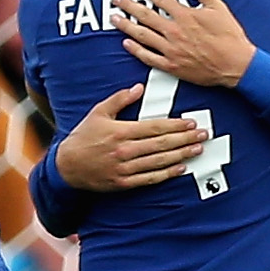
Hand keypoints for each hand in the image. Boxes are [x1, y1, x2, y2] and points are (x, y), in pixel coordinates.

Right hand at [56, 84, 207, 190]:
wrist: (66, 166)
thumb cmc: (83, 138)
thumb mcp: (98, 113)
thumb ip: (119, 99)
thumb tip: (138, 88)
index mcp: (120, 132)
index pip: (155, 127)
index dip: (175, 125)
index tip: (190, 123)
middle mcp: (125, 150)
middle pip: (162, 144)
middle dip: (185, 139)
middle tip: (203, 135)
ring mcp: (125, 168)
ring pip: (159, 161)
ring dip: (181, 155)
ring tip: (197, 149)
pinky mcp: (124, 182)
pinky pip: (150, 178)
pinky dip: (167, 174)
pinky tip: (180, 168)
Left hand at [109, 0, 255, 87]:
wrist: (235, 64)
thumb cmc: (229, 36)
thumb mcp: (218, 8)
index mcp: (185, 16)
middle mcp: (175, 32)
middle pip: (146, 16)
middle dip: (128, 5)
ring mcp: (171, 49)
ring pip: (143, 35)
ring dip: (126, 26)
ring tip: (114, 18)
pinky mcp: (171, 65)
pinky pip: (148, 57)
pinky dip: (136, 50)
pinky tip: (126, 43)